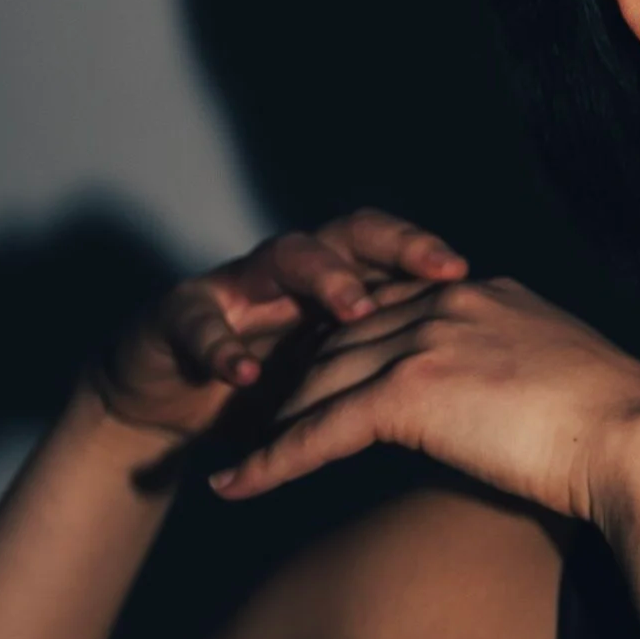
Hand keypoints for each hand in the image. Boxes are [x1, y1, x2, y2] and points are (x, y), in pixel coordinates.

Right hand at [87, 210, 469, 448]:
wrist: (165, 396)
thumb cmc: (264, 388)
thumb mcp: (330, 382)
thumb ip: (385, 378)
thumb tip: (460, 403)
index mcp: (333, 280)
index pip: (390, 250)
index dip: (428, 255)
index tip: (474, 276)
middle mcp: (290, 270)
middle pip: (349, 235)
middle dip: (394, 247)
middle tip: (436, 273)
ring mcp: (236, 283)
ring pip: (282, 256)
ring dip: (323, 279)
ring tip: (356, 311)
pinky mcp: (180, 314)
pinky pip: (201, 319)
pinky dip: (224, 346)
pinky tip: (246, 374)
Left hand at [205, 272, 639, 523]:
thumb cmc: (630, 432)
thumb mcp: (571, 383)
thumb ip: (525, 380)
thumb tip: (516, 418)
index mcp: (486, 295)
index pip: (392, 309)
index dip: (348, 343)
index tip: (317, 376)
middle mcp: (448, 303)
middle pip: (344, 337)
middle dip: (296, 377)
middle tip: (257, 418)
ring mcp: (426, 341)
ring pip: (321, 379)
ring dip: (272, 420)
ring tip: (234, 457)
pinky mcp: (410, 393)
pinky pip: (319, 429)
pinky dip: (271, 460)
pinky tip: (235, 487)